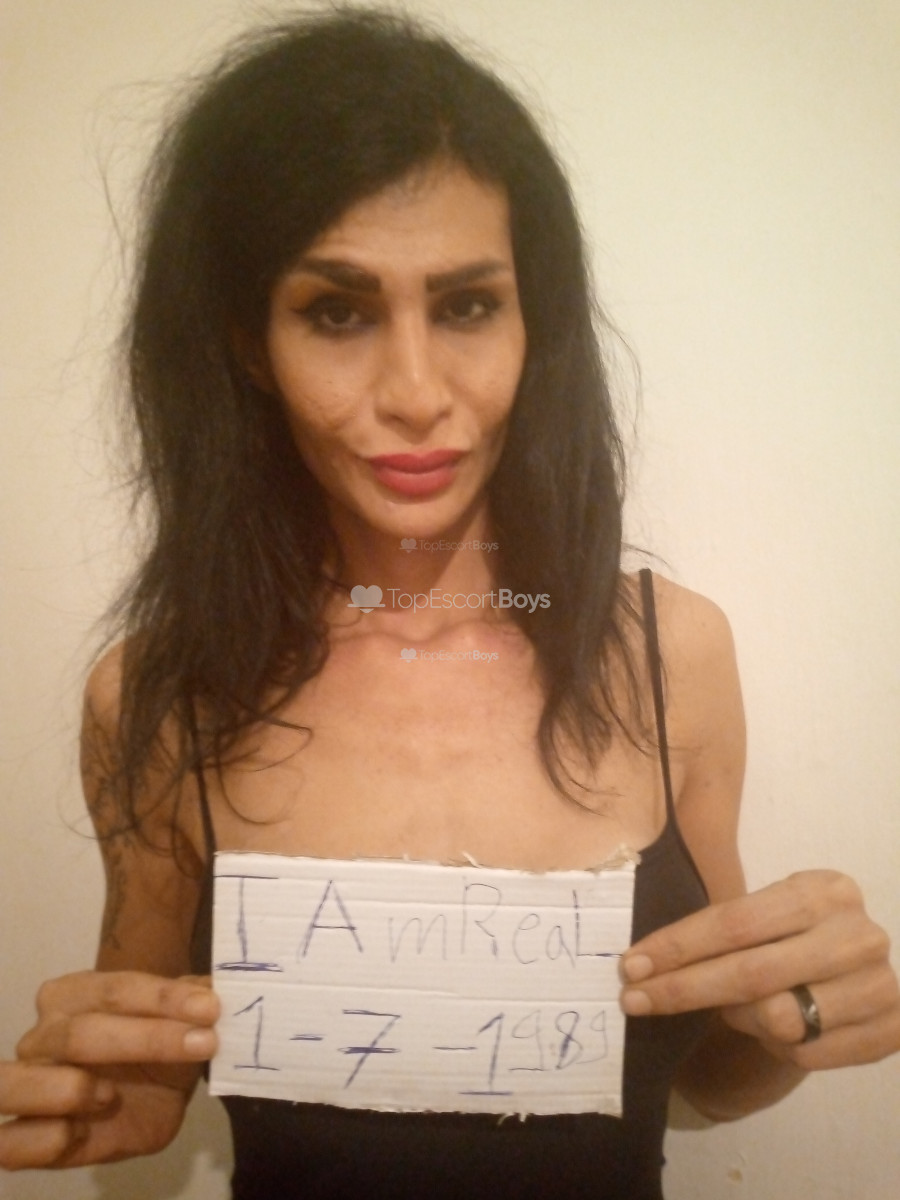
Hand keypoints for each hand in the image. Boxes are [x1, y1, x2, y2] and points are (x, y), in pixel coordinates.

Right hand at [0, 971, 219, 1169]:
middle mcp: (41, 1035)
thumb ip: (196, 1001)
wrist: (145, 1103)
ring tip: (109, 1096)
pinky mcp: (19, 1139)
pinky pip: (12, 1141)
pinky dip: (47, 1137)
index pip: (116, 989)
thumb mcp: (183, 1024)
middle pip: (80, 1034)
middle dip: (147, 1039)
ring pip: (16, 1083)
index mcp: (75, 995)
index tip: (210, 1008)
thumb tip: (219, 987)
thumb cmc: (157, 1055)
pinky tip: (78, 1133)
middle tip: (204, 1043)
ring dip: (71, 1089)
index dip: (164, 999)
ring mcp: (22, 1086)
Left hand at [619, 870, 899, 1068]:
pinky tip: (774, 1031)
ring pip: (779, 1019)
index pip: (735, 921)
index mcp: (824, 889)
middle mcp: (859, 934)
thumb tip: (642, 963)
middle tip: (633, 1000)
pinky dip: (777, 1048)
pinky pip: (806, 1054)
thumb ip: (719, 928)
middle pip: (750, 973)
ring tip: (734, 1008)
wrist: (858, 974)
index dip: (677, 946)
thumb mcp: (767, 913)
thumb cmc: (795, 937)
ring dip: (740, 1018)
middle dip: (683, 989)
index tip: (630, 966)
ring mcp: (880, 985)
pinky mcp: (891, 1032)